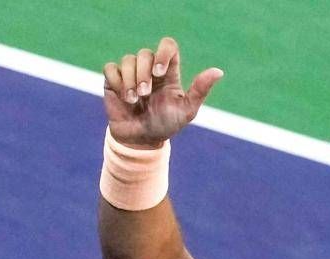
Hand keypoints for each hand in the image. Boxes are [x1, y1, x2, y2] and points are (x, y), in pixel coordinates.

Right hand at [102, 37, 222, 148]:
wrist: (142, 140)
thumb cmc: (166, 125)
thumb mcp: (187, 110)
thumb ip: (200, 90)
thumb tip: (219, 71)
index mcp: (168, 72)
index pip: (168, 46)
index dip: (163, 53)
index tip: (160, 72)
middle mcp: (149, 69)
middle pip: (144, 54)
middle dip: (144, 74)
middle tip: (145, 94)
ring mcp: (131, 73)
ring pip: (127, 60)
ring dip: (130, 80)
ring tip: (134, 100)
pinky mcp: (114, 80)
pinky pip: (111, 68)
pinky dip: (117, 82)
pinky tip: (124, 97)